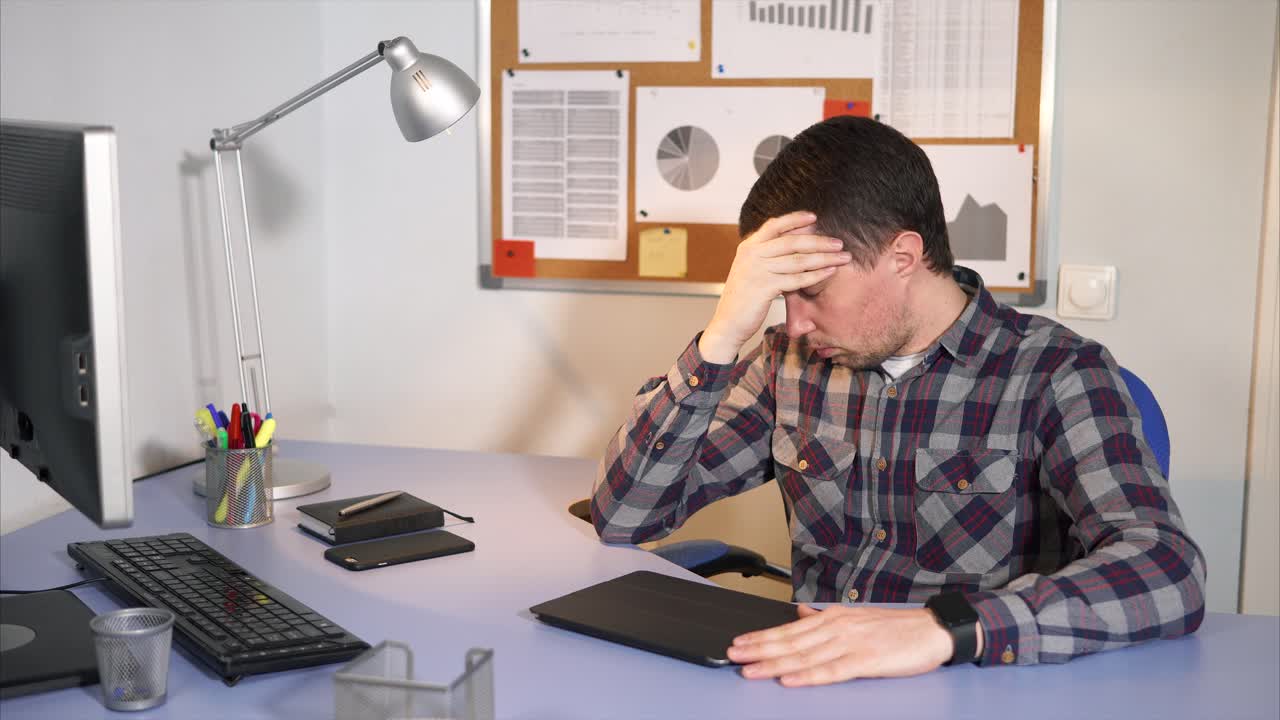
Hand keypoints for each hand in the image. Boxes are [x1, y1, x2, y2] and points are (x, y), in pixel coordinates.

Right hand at [698, 212, 850, 362]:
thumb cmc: (743, 297)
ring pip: (798, 260)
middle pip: (792, 241)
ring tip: (843, 257)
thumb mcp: (749, 269)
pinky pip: (797, 279)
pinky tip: (830, 272)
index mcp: (748, 246)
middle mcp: (752, 254)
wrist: (727, 322)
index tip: (814, 217)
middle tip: (839, 243)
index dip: (795, 219)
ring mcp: (758, 270)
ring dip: (824, 258)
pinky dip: (816, 275)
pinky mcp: (764, 288)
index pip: (774, 225)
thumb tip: (791, 242)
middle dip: (819, 241)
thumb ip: (765, 255)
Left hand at [727, 605, 959, 686]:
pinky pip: (831, 670)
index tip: (740, 642)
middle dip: (759, 649)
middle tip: (734, 654)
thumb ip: (825, 618)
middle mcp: (837, 627)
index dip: (762, 636)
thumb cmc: (896, 628)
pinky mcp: (866, 661)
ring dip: (774, 663)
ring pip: (804, 655)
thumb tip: (800, 613)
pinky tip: (790, 679)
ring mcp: (850, 643)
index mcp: (833, 617)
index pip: (789, 629)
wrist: (932, 630)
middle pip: (790, 641)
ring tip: (752, 669)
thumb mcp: (855, 617)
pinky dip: (808, 675)